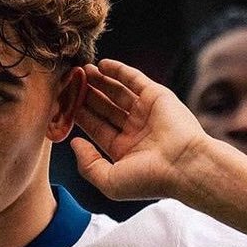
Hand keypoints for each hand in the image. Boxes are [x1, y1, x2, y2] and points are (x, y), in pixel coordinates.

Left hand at [72, 59, 207, 201]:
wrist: (184, 166)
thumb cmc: (148, 179)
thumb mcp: (109, 181)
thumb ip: (87, 165)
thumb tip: (73, 143)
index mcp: (124, 150)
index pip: (97, 128)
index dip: (80, 116)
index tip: (62, 105)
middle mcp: (135, 130)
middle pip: (104, 108)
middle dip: (87, 96)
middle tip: (69, 83)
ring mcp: (146, 112)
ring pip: (117, 92)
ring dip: (99, 81)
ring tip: (81, 71)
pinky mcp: (157, 96)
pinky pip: (134, 79)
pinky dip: (118, 71)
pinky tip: (101, 65)